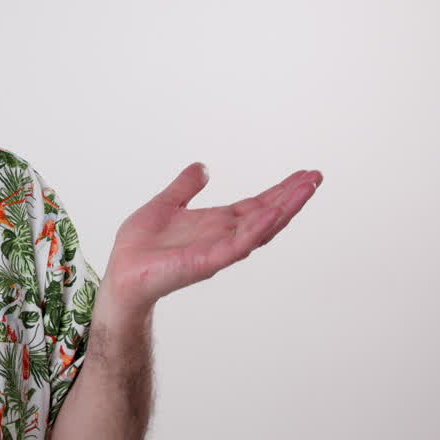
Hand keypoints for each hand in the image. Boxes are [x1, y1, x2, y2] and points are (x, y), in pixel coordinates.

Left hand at [102, 163, 322, 313]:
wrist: (122, 272)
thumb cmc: (140, 246)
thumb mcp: (165, 204)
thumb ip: (185, 187)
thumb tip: (202, 167)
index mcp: (217, 223)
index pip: (257, 205)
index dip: (280, 190)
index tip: (305, 174)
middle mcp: (223, 237)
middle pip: (267, 214)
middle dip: (292, 197)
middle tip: (317, 177)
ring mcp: (218, 250)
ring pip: (260, 229)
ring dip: (284, 209)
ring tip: (306, 189)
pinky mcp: (206, 262)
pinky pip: (236, 246)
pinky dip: (255, 230)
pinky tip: (273, 213)